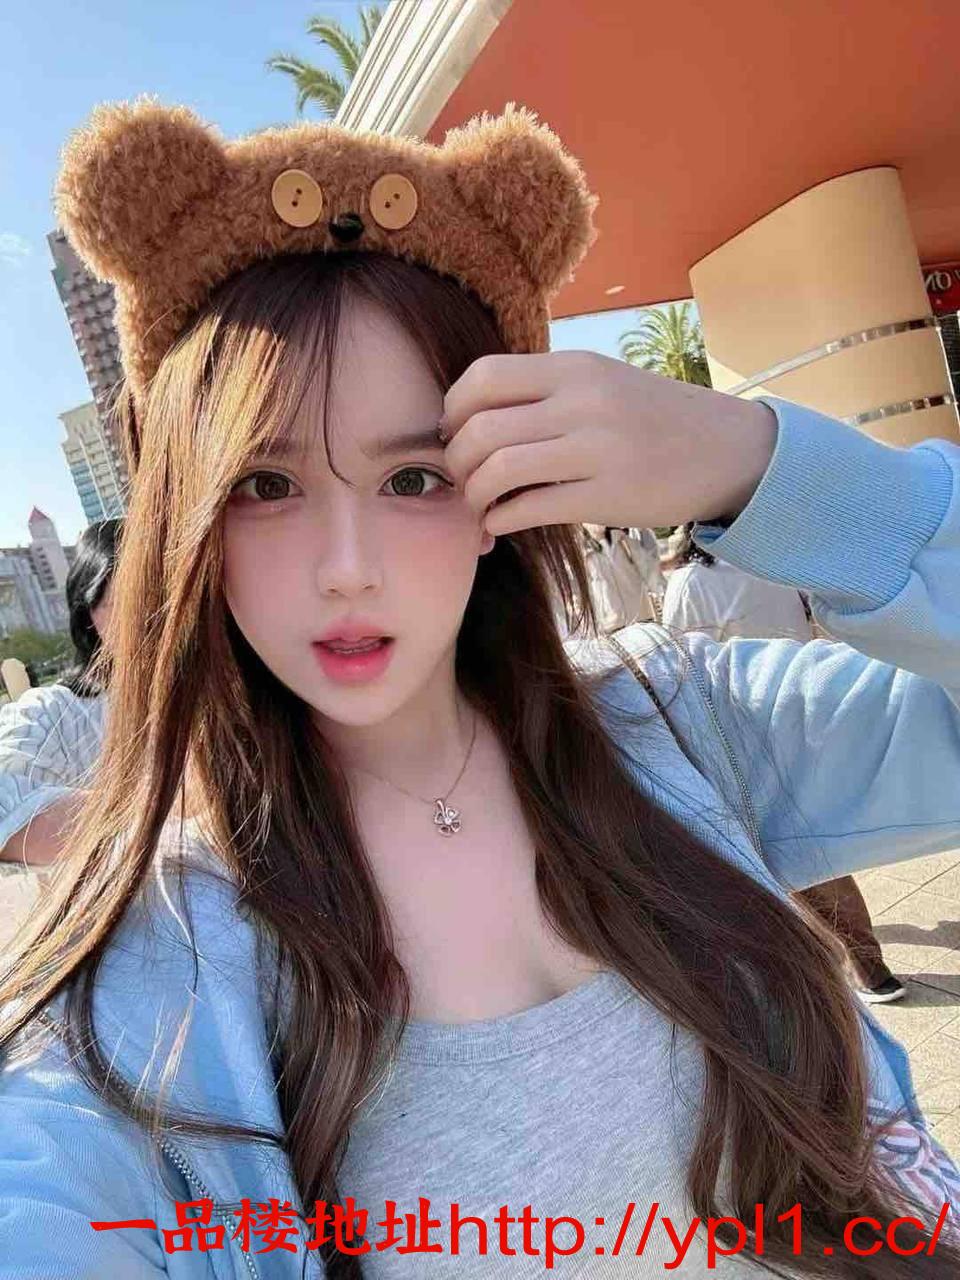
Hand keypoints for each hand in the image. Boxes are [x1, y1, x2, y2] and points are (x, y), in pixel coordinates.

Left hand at [440, 351, 777, 535]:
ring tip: (480, 505)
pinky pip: (529, 509)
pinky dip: (499, 521)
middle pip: (481, 429)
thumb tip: (472, 415)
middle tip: (461, 478)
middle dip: (455, 462)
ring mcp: (596, 450)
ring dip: (473, 495)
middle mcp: (582, 403)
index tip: (454, 433)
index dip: (453, 409)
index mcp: (574, 368)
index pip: (483, 377)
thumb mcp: (603, 381)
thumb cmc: (654, 419)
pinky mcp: (607, 497)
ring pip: (498, 470)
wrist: (727, 451)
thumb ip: (546, 390)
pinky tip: (500, 524)